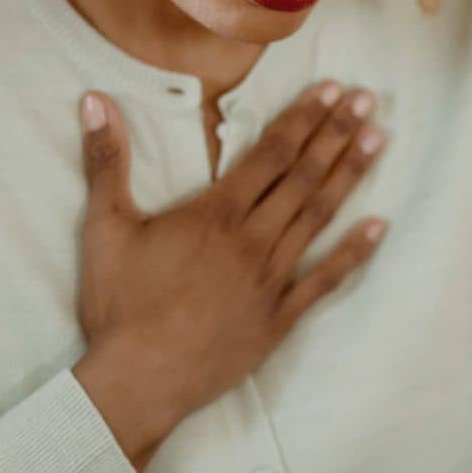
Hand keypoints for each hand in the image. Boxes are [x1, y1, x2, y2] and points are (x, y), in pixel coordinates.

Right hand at [72, 80, 389, 449]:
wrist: (137, 381)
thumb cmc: (119, 305)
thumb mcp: (104, 227)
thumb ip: (105, 160)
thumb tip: (92, 101)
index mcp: (215, 214)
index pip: (270, 153)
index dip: (304, 118)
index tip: (334, 90)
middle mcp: (251, 239)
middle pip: (303, 176)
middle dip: (335, 134)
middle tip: (368, 101)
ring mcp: (271, 279)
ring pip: (318, 217)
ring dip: (349, 176)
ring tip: (377, 140)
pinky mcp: (279, 318)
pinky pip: (325, 280)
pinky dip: (354, 253)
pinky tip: (379, 226)